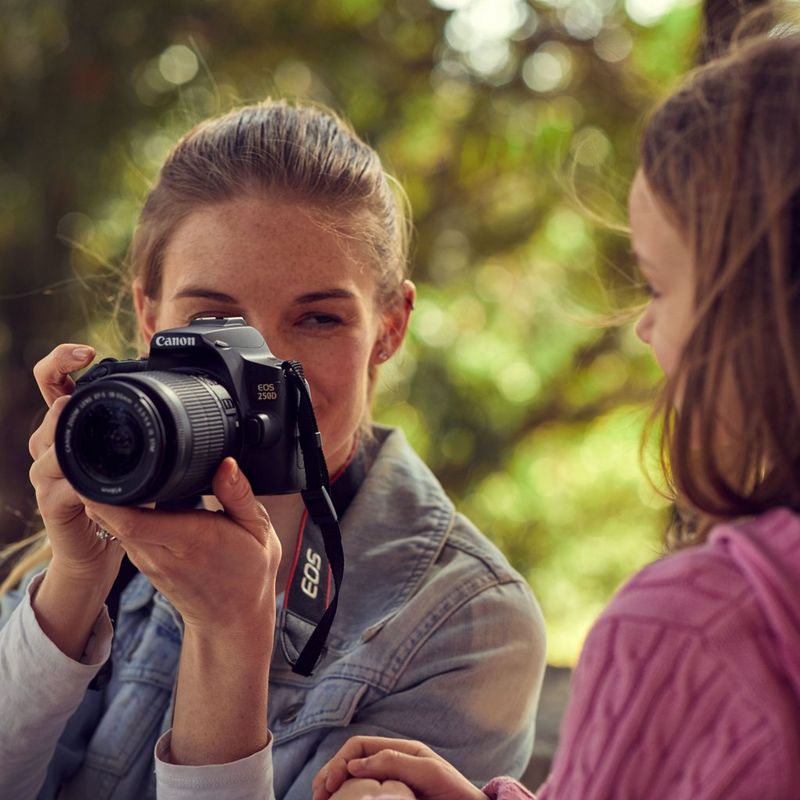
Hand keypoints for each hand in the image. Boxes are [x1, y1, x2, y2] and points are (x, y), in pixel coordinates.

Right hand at [28, 344, 123, 584]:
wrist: (97, 549)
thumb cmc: (116, 498)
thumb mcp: (132, 458)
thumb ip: (141, 428)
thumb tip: (172, 393)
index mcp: (72, 427)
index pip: (53, 382)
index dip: (61, 361)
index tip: (85, 352)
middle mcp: (51, 446)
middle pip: (49, 411)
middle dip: (64, 400)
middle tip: (80, 391)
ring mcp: (46, 475)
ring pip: (47, 446)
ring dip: (66, 436)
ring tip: (81, 423)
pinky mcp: (53, 505)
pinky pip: (61, 488)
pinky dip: (76, 483)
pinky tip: (89, 480)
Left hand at [82, 457, 280, 638]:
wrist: (233, 619)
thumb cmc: (248, 573)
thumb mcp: (258, 530)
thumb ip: (239, 494)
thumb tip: (226, 464)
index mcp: (190, 541)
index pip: (133, 520)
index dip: (111, 496)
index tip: (105, 468)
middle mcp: (161, 554)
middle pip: (112, 519)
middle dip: (101, 488)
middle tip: (103, 457)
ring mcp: (148, 562)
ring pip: (112, 526)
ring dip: (106, 500)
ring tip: (115, 470)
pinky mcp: (144, 564)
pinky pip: (121, 534)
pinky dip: (116, 513)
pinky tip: (128, 496)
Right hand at [314, 737, 485, 799]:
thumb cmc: (456, 793)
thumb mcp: (429, 771)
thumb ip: (395, 762)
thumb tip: (354, 764)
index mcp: (400, 751)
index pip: (359, 746)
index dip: (339, 761)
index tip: (328, 784)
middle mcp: (391, 765)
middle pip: (350, 763)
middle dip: (329, 775)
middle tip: (317, 796)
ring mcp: (389, 786)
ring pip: (352, 782)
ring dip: (333, 790)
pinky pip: (362, 798)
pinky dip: (347, 799)